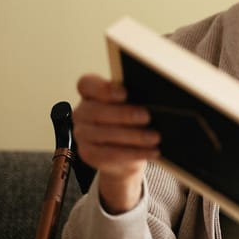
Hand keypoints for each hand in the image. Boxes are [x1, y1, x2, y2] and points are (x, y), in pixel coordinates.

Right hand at [72, 74, 158, 212]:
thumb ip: (136, 98)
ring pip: (104, 134)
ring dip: (133, 136)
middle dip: (124, 114)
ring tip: (155, 137)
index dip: (103, 88)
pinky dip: (134, 153)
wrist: (126, 154)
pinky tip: (151, 151)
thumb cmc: (131, 122)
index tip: (124, 93)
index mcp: (91, 94)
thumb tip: (156, 97)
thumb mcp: (134, 106)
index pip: (86, 84)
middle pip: (96, 111)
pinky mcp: (88, 154)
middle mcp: (82, 113)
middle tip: (146, 117)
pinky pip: (110, 154)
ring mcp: (82, 134)